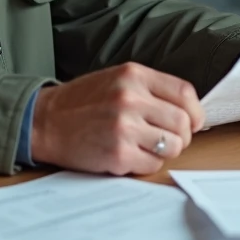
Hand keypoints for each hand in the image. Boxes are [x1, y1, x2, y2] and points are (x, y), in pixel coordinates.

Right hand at [31, 63, 204, 174]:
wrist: (45, 121)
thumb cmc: (81, 102)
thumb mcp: (116, 79)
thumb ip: (150, 90)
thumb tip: (189, 112)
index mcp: (133, 75)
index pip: (185, 93)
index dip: (195, 112)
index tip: (192, 122)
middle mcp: (130, 98)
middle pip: (183, 123)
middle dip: (182, 136)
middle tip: (168, 139)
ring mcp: (124, 127)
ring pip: (173, 146)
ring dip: (165, 151)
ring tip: (145, 146)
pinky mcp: (118, 153)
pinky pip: (153, 164)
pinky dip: (147, 163)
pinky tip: (129, 155)